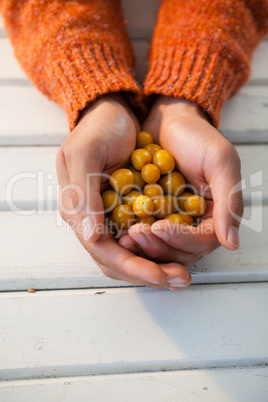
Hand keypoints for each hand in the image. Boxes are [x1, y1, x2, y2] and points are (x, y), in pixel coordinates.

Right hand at [56, 93, 191, 288]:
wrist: (110, 113)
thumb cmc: (97, 129)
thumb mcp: (85, 153)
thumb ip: (84, 194)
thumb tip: (91, 236)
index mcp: (77, 210)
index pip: (103, 251)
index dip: (132, 267)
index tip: (161, 275)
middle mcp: (90, 220)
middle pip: (116, 260)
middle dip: (147, 273)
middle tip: (179, 279)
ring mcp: (107, 217)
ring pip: (129, 254)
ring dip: (154, 265)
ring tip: (181, 273)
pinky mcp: (124, 209)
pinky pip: (140, 238)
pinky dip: (156, 249)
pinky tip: (177, 252)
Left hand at [119, 96, 243, 270]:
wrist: (169, 122)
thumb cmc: (197, 137)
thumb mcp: (219, 162)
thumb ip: (229, 202)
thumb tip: (232, 242)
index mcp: (214, 215)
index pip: (202, 241)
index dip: (181, 239)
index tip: (159, 226)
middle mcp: (193, 224)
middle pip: (179, 252)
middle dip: (158, 246)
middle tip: (136, 233)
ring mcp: (170, 222)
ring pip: (159, 248)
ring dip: (143, 246)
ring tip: (125, 236)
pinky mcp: (150, 217)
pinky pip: (142, 234)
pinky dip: (132, 236)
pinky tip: (119, 231)